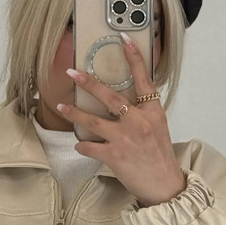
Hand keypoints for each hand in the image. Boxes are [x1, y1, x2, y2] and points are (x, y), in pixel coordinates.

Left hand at [56, 32, 185, 207]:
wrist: (164, 186)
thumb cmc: (160, 158)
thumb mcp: (158, 129)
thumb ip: (143, 113)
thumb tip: (124, 103)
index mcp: (153, 112)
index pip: (144, 79)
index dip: (134, 58)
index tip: (123, 39)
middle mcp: (139, 122)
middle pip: (110, 96)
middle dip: (89, 83)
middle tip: (73, 73)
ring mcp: (125, 138)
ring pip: (93, 121)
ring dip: (75, 113)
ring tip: (61, 105)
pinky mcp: (114, 156)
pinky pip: (90, 147)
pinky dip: (82, 146)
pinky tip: (79, 145)